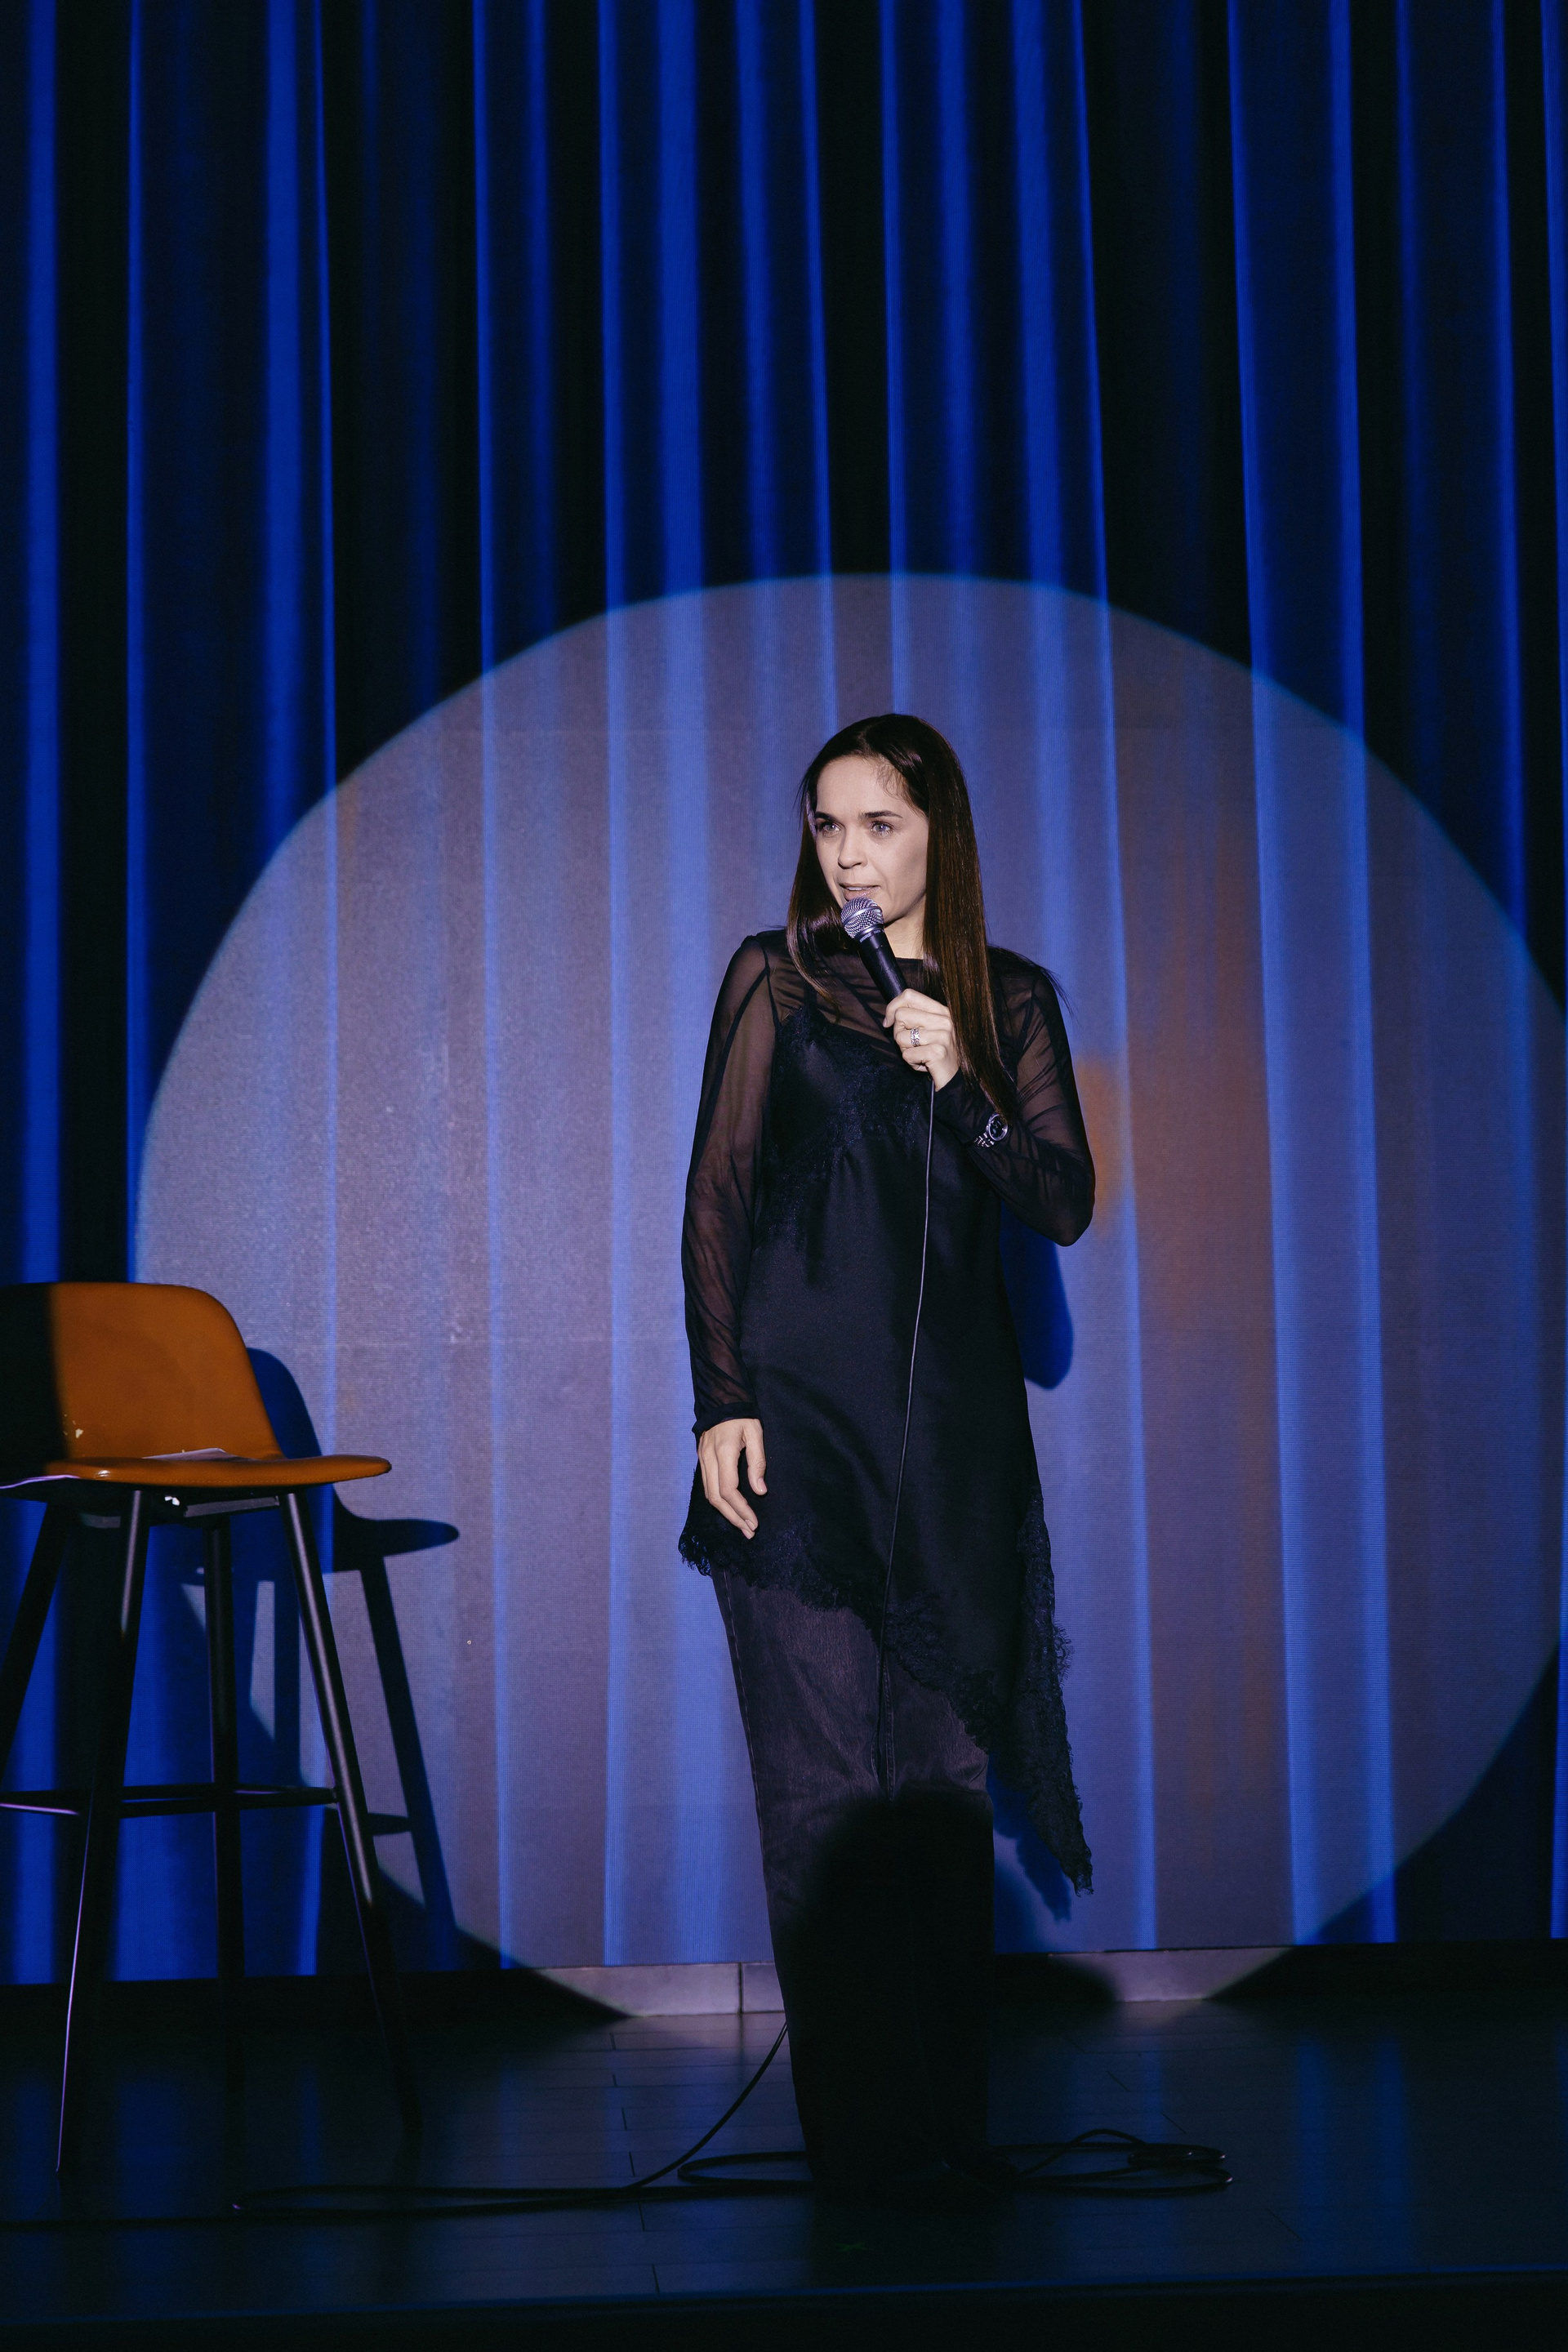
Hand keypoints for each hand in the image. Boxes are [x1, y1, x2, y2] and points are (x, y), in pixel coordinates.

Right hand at [697, 1417, 766, 1538]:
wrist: (720, 1399)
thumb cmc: (742, 1415)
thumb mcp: (755, 1434)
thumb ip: (758, 1462)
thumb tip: (760, 1491)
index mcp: (723, 1452)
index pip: (729, 1490)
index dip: (741, 1509)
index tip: (754, 1522)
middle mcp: (708, 1459)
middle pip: (716, 1498)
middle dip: (733, 1517)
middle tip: (749, 1531)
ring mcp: (702, 1459)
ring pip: (709, 1494)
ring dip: (725, 1513)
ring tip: (741, 1525)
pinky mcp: (701, 1459)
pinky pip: (707, 1486)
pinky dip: (718, 1501)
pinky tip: (729, 1508)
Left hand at [884, 987, 958, 1089]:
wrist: (953, 1078)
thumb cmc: (935, 1053)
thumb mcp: (928, 1030)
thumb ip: (914, 1017)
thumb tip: (890, 1016)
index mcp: (942, 1011)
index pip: (909, 995)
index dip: (892, 1007)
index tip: (889, 1022)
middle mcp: (944, 1020)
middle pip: (901, 1015)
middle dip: (898, 1033)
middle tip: (910, 1044)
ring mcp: (942, 1036)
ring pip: (900, 1036)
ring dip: (904, 1050)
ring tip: (918, 1054)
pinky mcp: (937, 1052)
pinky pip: (906, 1055)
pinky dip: (910, 1062)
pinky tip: (923, 1063)